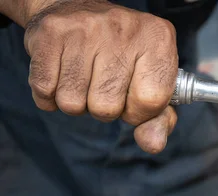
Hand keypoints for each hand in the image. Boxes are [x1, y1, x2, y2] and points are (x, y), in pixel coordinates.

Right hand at [23, 0, 177, 152]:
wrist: (77, 8)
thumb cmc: (123, 56)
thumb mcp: (151, 82)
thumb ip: (158, 118)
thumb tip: (153, 144)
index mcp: (158, 40)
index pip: (151, 100)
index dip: (138, 113)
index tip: (132, 102)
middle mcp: (125, 29)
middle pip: (107, 107)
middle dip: (104, 108)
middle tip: (104, 86)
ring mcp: (86, 29)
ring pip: (72, 102)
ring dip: (76, 102)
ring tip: (84, 79)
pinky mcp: (50, 33)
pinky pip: (44, 90)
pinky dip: (49, 95)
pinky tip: (61, 75)